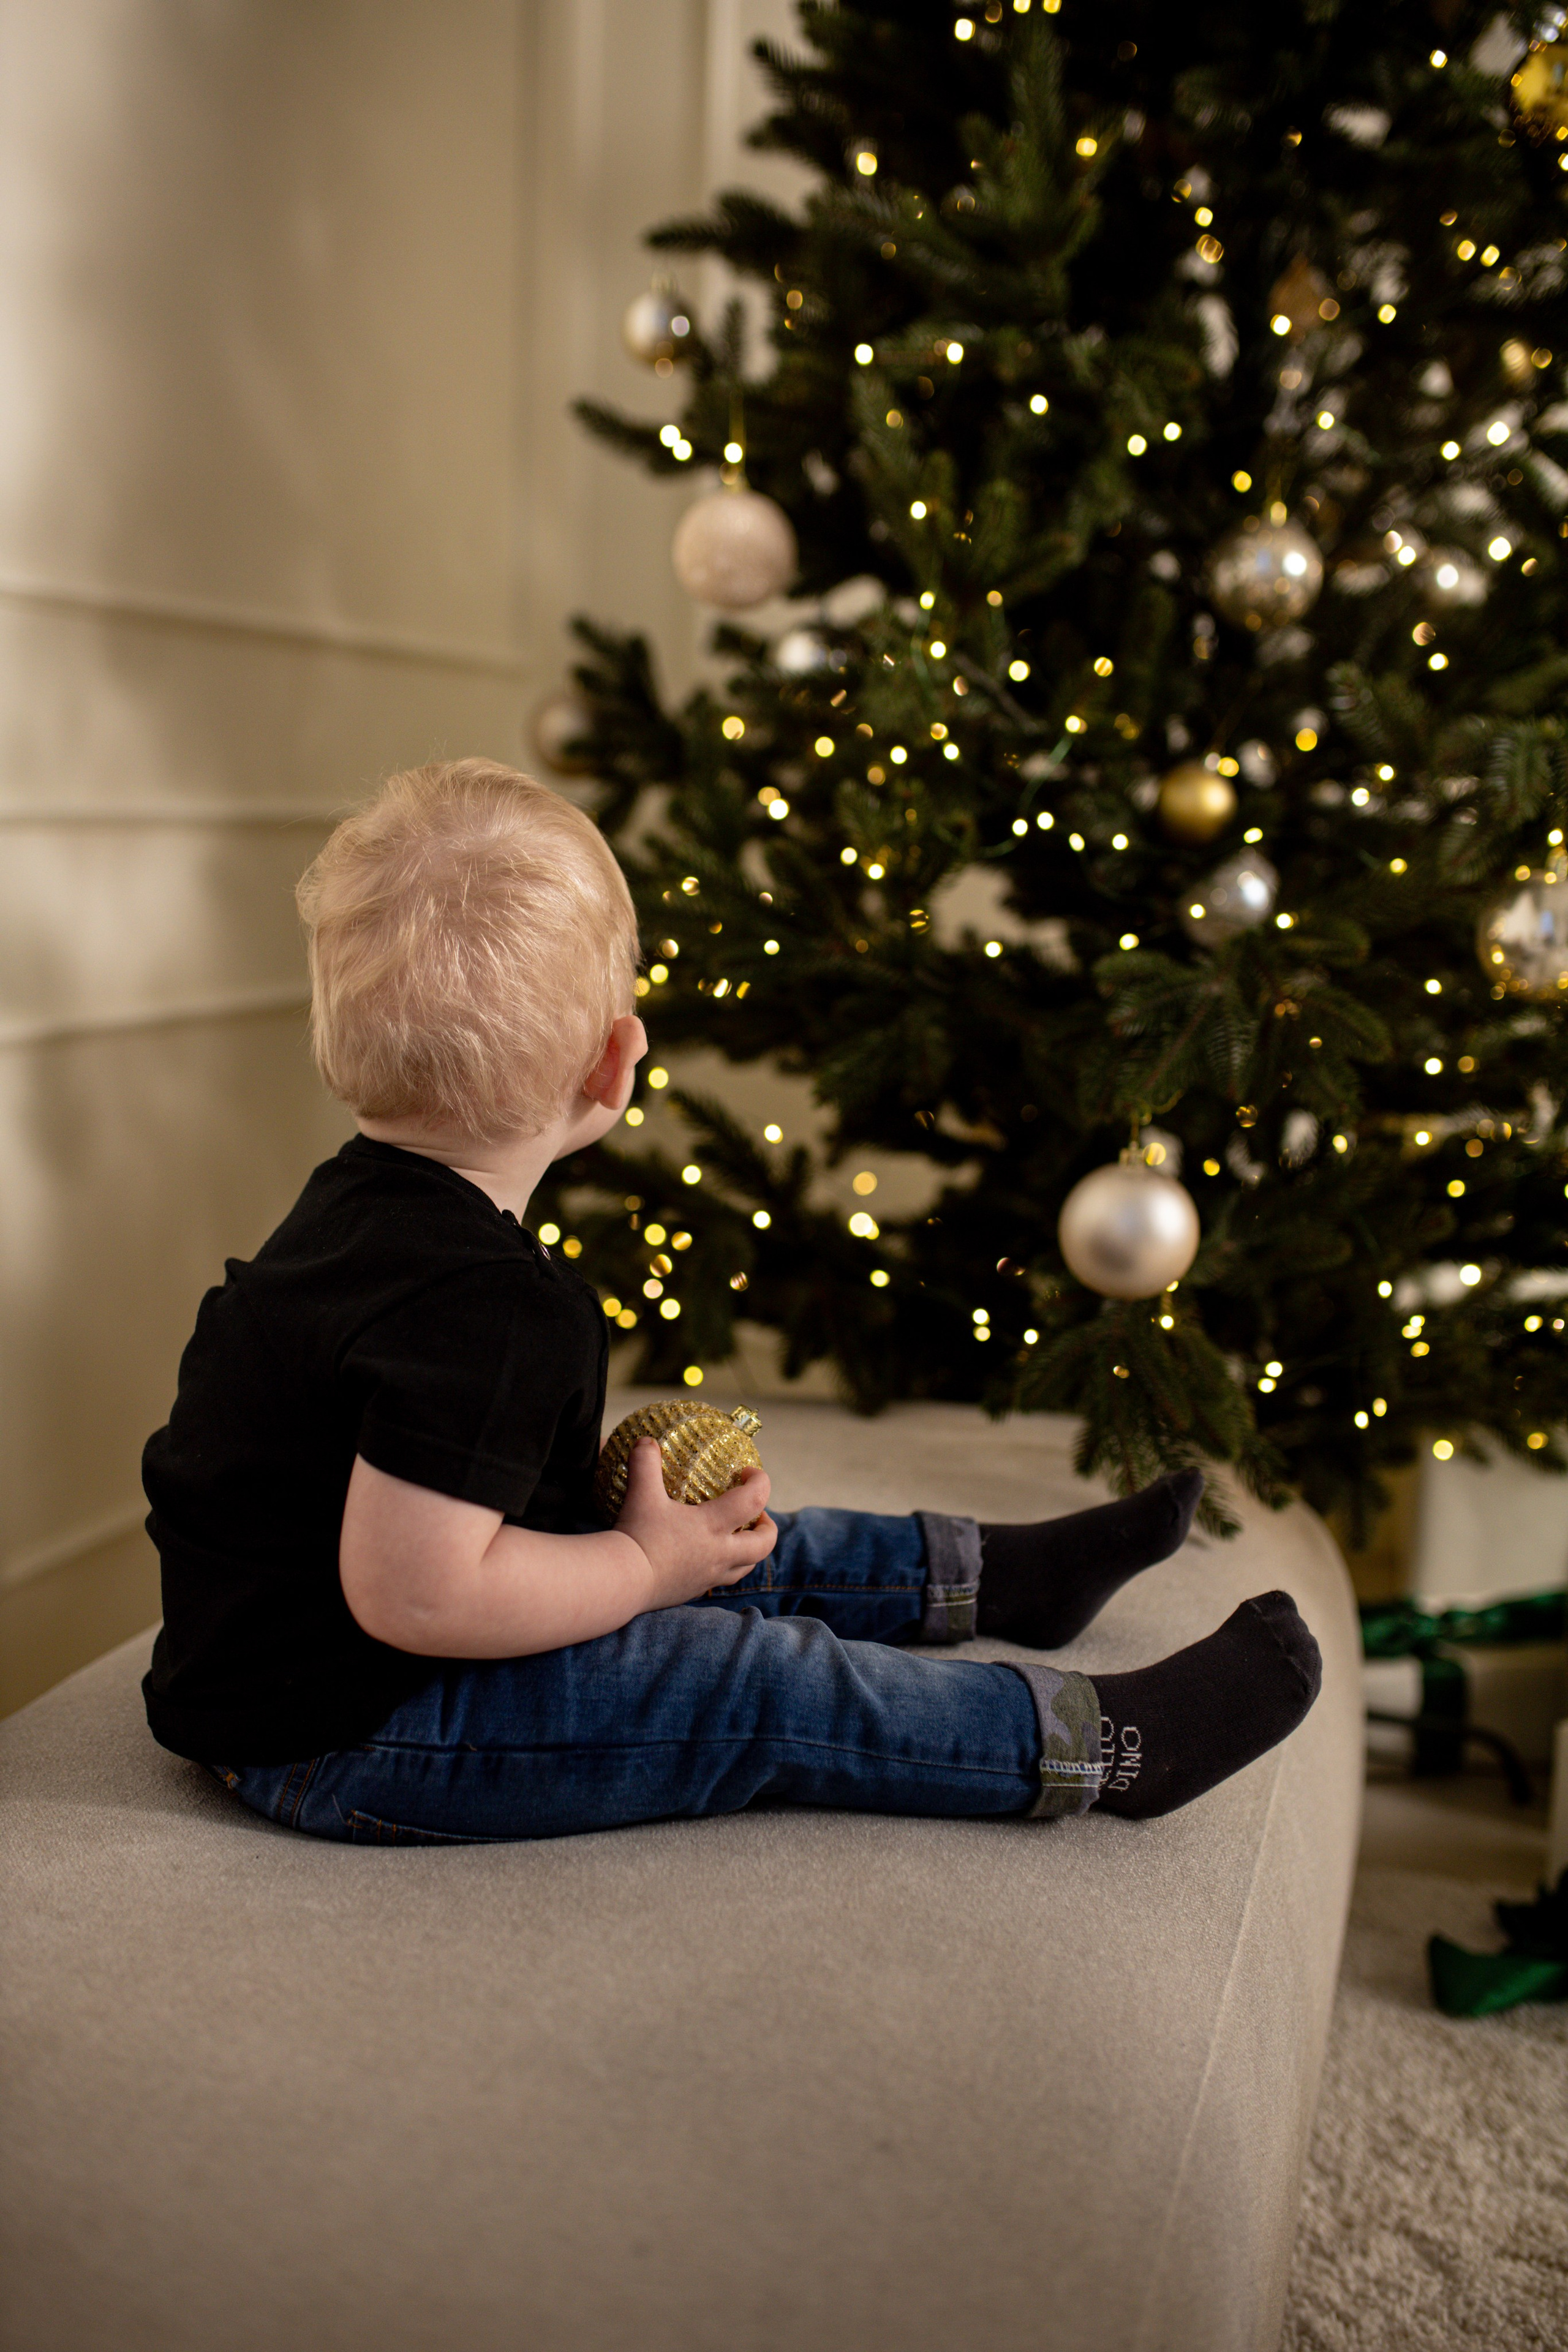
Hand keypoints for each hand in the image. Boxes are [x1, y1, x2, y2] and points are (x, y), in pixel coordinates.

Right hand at [614, 1438, 775, 1607]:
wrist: (623, 1582)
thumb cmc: (637, 1536)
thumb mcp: (641, 1495)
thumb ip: (645, 1463)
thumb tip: (646, 1440)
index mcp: (713, 1525)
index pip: (754, 1500)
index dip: (760, 1482)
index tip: (749, 1473)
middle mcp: (719, 1553)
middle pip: (763, 1544)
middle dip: (768, 1527)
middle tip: (759, 1514)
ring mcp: (710, 1575)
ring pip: (746, 1566)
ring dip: (750, 1549)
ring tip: (740, 1536)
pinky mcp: (695, 1591)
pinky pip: (721, 1580)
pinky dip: (725, 1567)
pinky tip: (708, 1557)